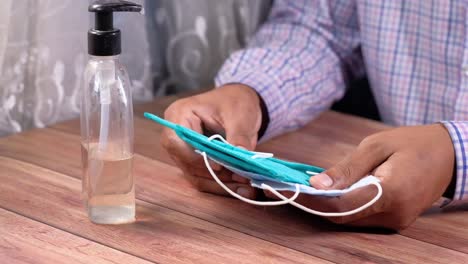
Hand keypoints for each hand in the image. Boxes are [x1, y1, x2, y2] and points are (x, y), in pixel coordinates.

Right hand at [161, 84, 261, 198]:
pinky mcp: (193, 162)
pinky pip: (203, 178)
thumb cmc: (235, 102)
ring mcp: (182, 151)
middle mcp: (174, 135)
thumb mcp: (240, 115)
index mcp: (179, 114)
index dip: (197, 157)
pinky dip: (221, 184)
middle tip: (241, 180)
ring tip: (245, 186)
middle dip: (214, 175)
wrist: (238, 103)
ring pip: (195, 175)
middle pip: (186, 162)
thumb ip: (238, 136)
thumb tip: (240, 156)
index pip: (177, 142)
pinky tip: (240, 187)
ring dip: (219, 184)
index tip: (220, 166)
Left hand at [270, 124, 454, 229]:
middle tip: (290, 188)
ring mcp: (396, 222)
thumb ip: (347, 169)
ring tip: (303, 189)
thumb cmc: (412, 143)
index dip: (312, 200)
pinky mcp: (395, 221)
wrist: (449, 155)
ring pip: (350, 220)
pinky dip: (342, 207)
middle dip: (314, 205)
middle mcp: (393, 215)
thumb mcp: (376, 146)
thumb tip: (317, 184)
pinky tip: (329, 193)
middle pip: (343, 217)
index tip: (289, 189)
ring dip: (326, 207)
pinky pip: (361, 217)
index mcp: (391, 193)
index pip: (341, 205)